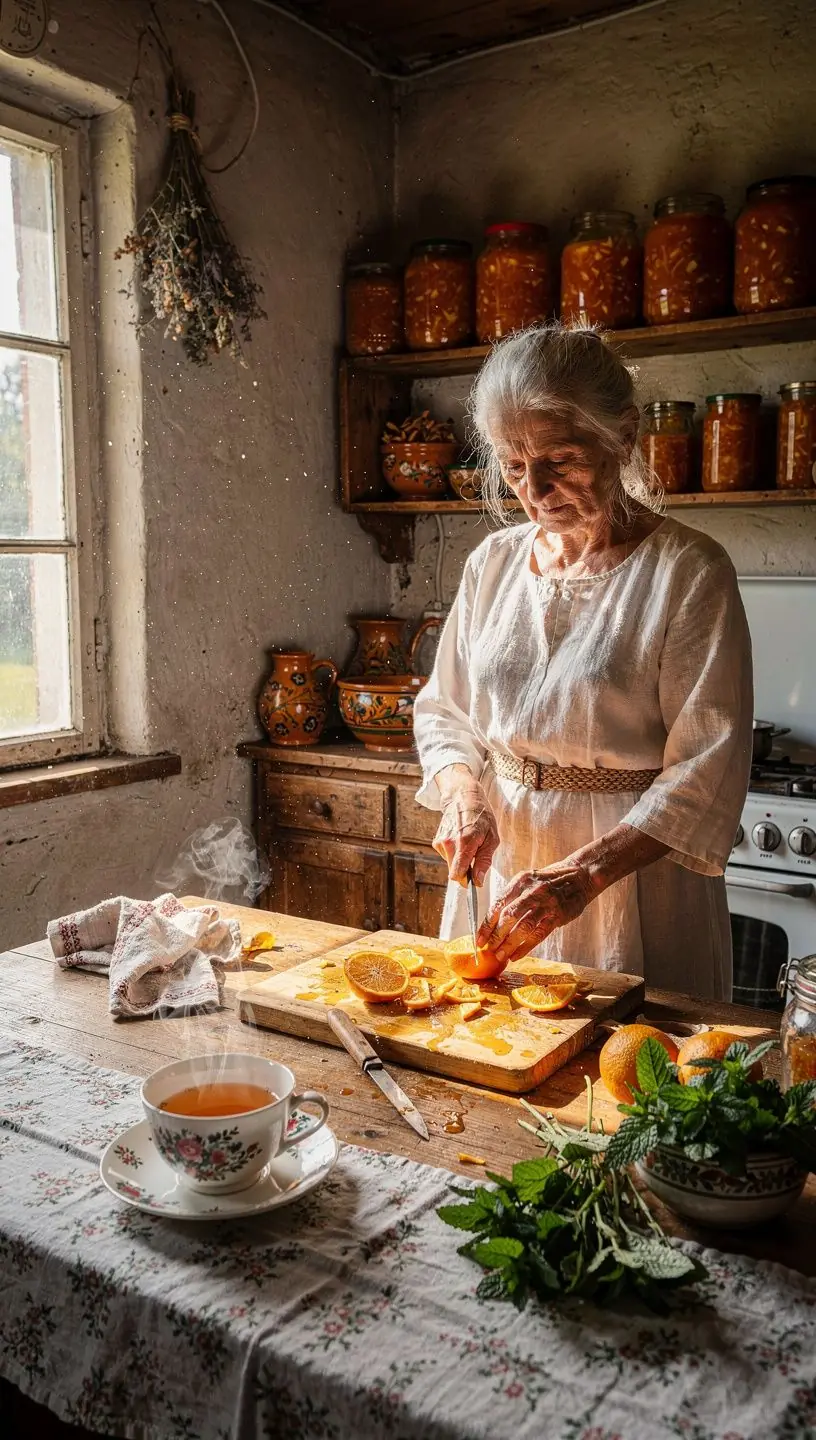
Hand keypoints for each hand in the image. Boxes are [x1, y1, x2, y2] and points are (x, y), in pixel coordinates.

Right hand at [432, 775, 499, 885]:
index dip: (466, 882)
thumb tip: (477, 881)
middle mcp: (448, 843)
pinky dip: (455, 854)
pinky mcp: (436, 842)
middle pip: (454, 873)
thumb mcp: (492, 838)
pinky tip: (460, 840)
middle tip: (476, 854)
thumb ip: (484, 861)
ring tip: (469, 843)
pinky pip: (448, 857)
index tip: (474, 882)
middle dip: (466, 870)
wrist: (462, 797)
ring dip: (461, 860)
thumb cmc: (481, 816)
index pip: (458, 874)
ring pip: (451, 865)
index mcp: (464, 842)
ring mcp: (440, 842)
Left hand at [477, 862, 593, 964]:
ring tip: (500, 956)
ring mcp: (546, 903)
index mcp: (520, 882)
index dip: (487, 924)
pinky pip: (539, 934)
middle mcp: (532, 891)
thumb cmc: (549, 882)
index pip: (498, 904)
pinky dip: (525, 947)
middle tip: (488, 950)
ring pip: (523, 927)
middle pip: (509, 917)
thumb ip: (512, 898)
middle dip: (496, 936)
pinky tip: (516, 955)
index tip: (479, 939)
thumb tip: (492, 923)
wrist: (580, 877)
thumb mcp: (528, 882)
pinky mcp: (558, 915)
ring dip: (509, 944)